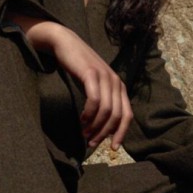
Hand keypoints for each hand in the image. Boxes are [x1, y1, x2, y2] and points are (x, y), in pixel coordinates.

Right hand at [7, 13, 132, 149]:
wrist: (65, 44)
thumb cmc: (78, 68)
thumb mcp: (94, 86)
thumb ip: (102, 102)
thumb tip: (102, 128)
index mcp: (119, 87)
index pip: (127, 115)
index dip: (121, 134)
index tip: (113, 148)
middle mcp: (116, 82)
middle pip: (117, 116)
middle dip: (105, 133)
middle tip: (92, 143)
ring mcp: (105, 77)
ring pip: (107, 111)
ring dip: (95, 126)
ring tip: (85, 133)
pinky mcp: (92, 74)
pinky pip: (94, 100)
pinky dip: (89, 113)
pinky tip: (81, 119)